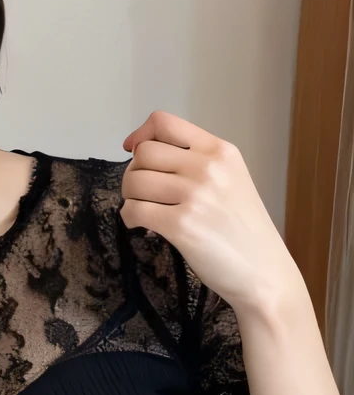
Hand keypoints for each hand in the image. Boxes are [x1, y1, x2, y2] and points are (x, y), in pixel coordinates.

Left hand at [120, 110, 299, 310]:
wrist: (263, 272)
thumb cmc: (244, 231)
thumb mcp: (231, 180)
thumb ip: (198, 163)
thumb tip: (146, 155)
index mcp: (220, 150)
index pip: (164, 122)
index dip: (141, 135)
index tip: (133, 151)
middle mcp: (208, 166)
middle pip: (143, 153)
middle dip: (134, 173)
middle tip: (143, 193)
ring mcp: (194, 195)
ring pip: (134, 181)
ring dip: (130, 197)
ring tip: (145, 210)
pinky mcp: (181, 225)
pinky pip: (134, 210)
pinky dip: (130, 218)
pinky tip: (142, 226)